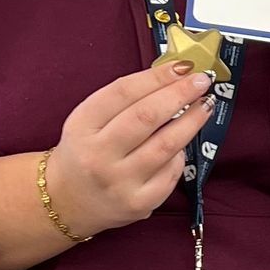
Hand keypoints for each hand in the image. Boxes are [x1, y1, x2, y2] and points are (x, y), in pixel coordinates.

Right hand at [44, 65, 213, 236]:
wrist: (66, 201)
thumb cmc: (84, 152)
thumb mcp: (87, 121)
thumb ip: (122, 100)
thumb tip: (171, 77)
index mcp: (82, 127)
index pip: (123, 93)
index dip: (157, 76)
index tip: (182, 66)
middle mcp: (98, 156)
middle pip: (147, 117)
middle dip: (179, 94)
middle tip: (200, 81)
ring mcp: (119, 182)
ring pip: (165, 145)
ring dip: (191, 122)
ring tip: (204, 106)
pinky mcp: (139, 204)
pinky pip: (171, 173)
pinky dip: (181, 154)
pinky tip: (183, 143)